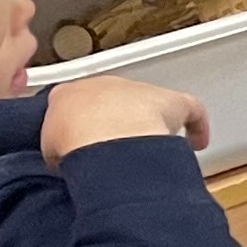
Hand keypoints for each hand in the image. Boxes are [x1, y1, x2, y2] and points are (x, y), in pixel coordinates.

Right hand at [39, 75, 209, 163]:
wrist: (100, 136)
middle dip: (119, 122)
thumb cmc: (71, 140)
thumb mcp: (49, 147)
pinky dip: (197, 126)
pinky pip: (192, 110)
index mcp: (70, 92)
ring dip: (153, 123)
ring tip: (152, 147)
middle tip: (120, 148)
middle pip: (116, 101)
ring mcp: (143, 91)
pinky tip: (198, 142)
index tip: (88, 137)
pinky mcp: (173, 101)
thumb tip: (72, 162)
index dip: (85, 121)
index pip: (77, 101)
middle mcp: (108, 85)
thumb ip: (60, 147)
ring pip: (151, 104)